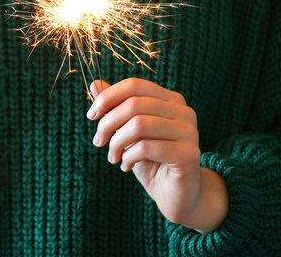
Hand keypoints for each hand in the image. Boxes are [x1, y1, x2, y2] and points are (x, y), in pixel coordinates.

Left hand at [87, 78, 227, 232]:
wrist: (176, 195)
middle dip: (108, 123)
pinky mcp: (189, 154)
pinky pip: (147, 148)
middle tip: (98, 141)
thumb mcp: (128, 132)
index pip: (134, 85)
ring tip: (112, 157)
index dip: (108, 97)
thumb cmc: (151, 161)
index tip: (91, 116)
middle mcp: (184, 111)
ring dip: (116, 143)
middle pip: (134, 104)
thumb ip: (115, 108)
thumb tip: (95, 84)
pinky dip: (128, 157)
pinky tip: (126, 166)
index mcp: (171, 100)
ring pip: (139, 125)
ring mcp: (189, 132)